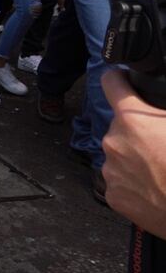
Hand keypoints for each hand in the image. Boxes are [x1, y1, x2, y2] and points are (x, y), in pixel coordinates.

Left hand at [102, 70, 165, 238]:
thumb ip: (163, 111)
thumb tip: (161, 112)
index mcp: (132, 119)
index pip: (112, 83)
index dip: (118, 78)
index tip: (121, 78)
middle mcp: (113, 140)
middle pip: (121, 125)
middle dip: (138, 129)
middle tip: (161, 143)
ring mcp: (111, 169)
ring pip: (121, 153)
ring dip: (136, 156)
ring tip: (161, 169)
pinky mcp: (113, 194)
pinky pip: (121, 180)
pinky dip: (134, 181)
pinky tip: (154, 187)